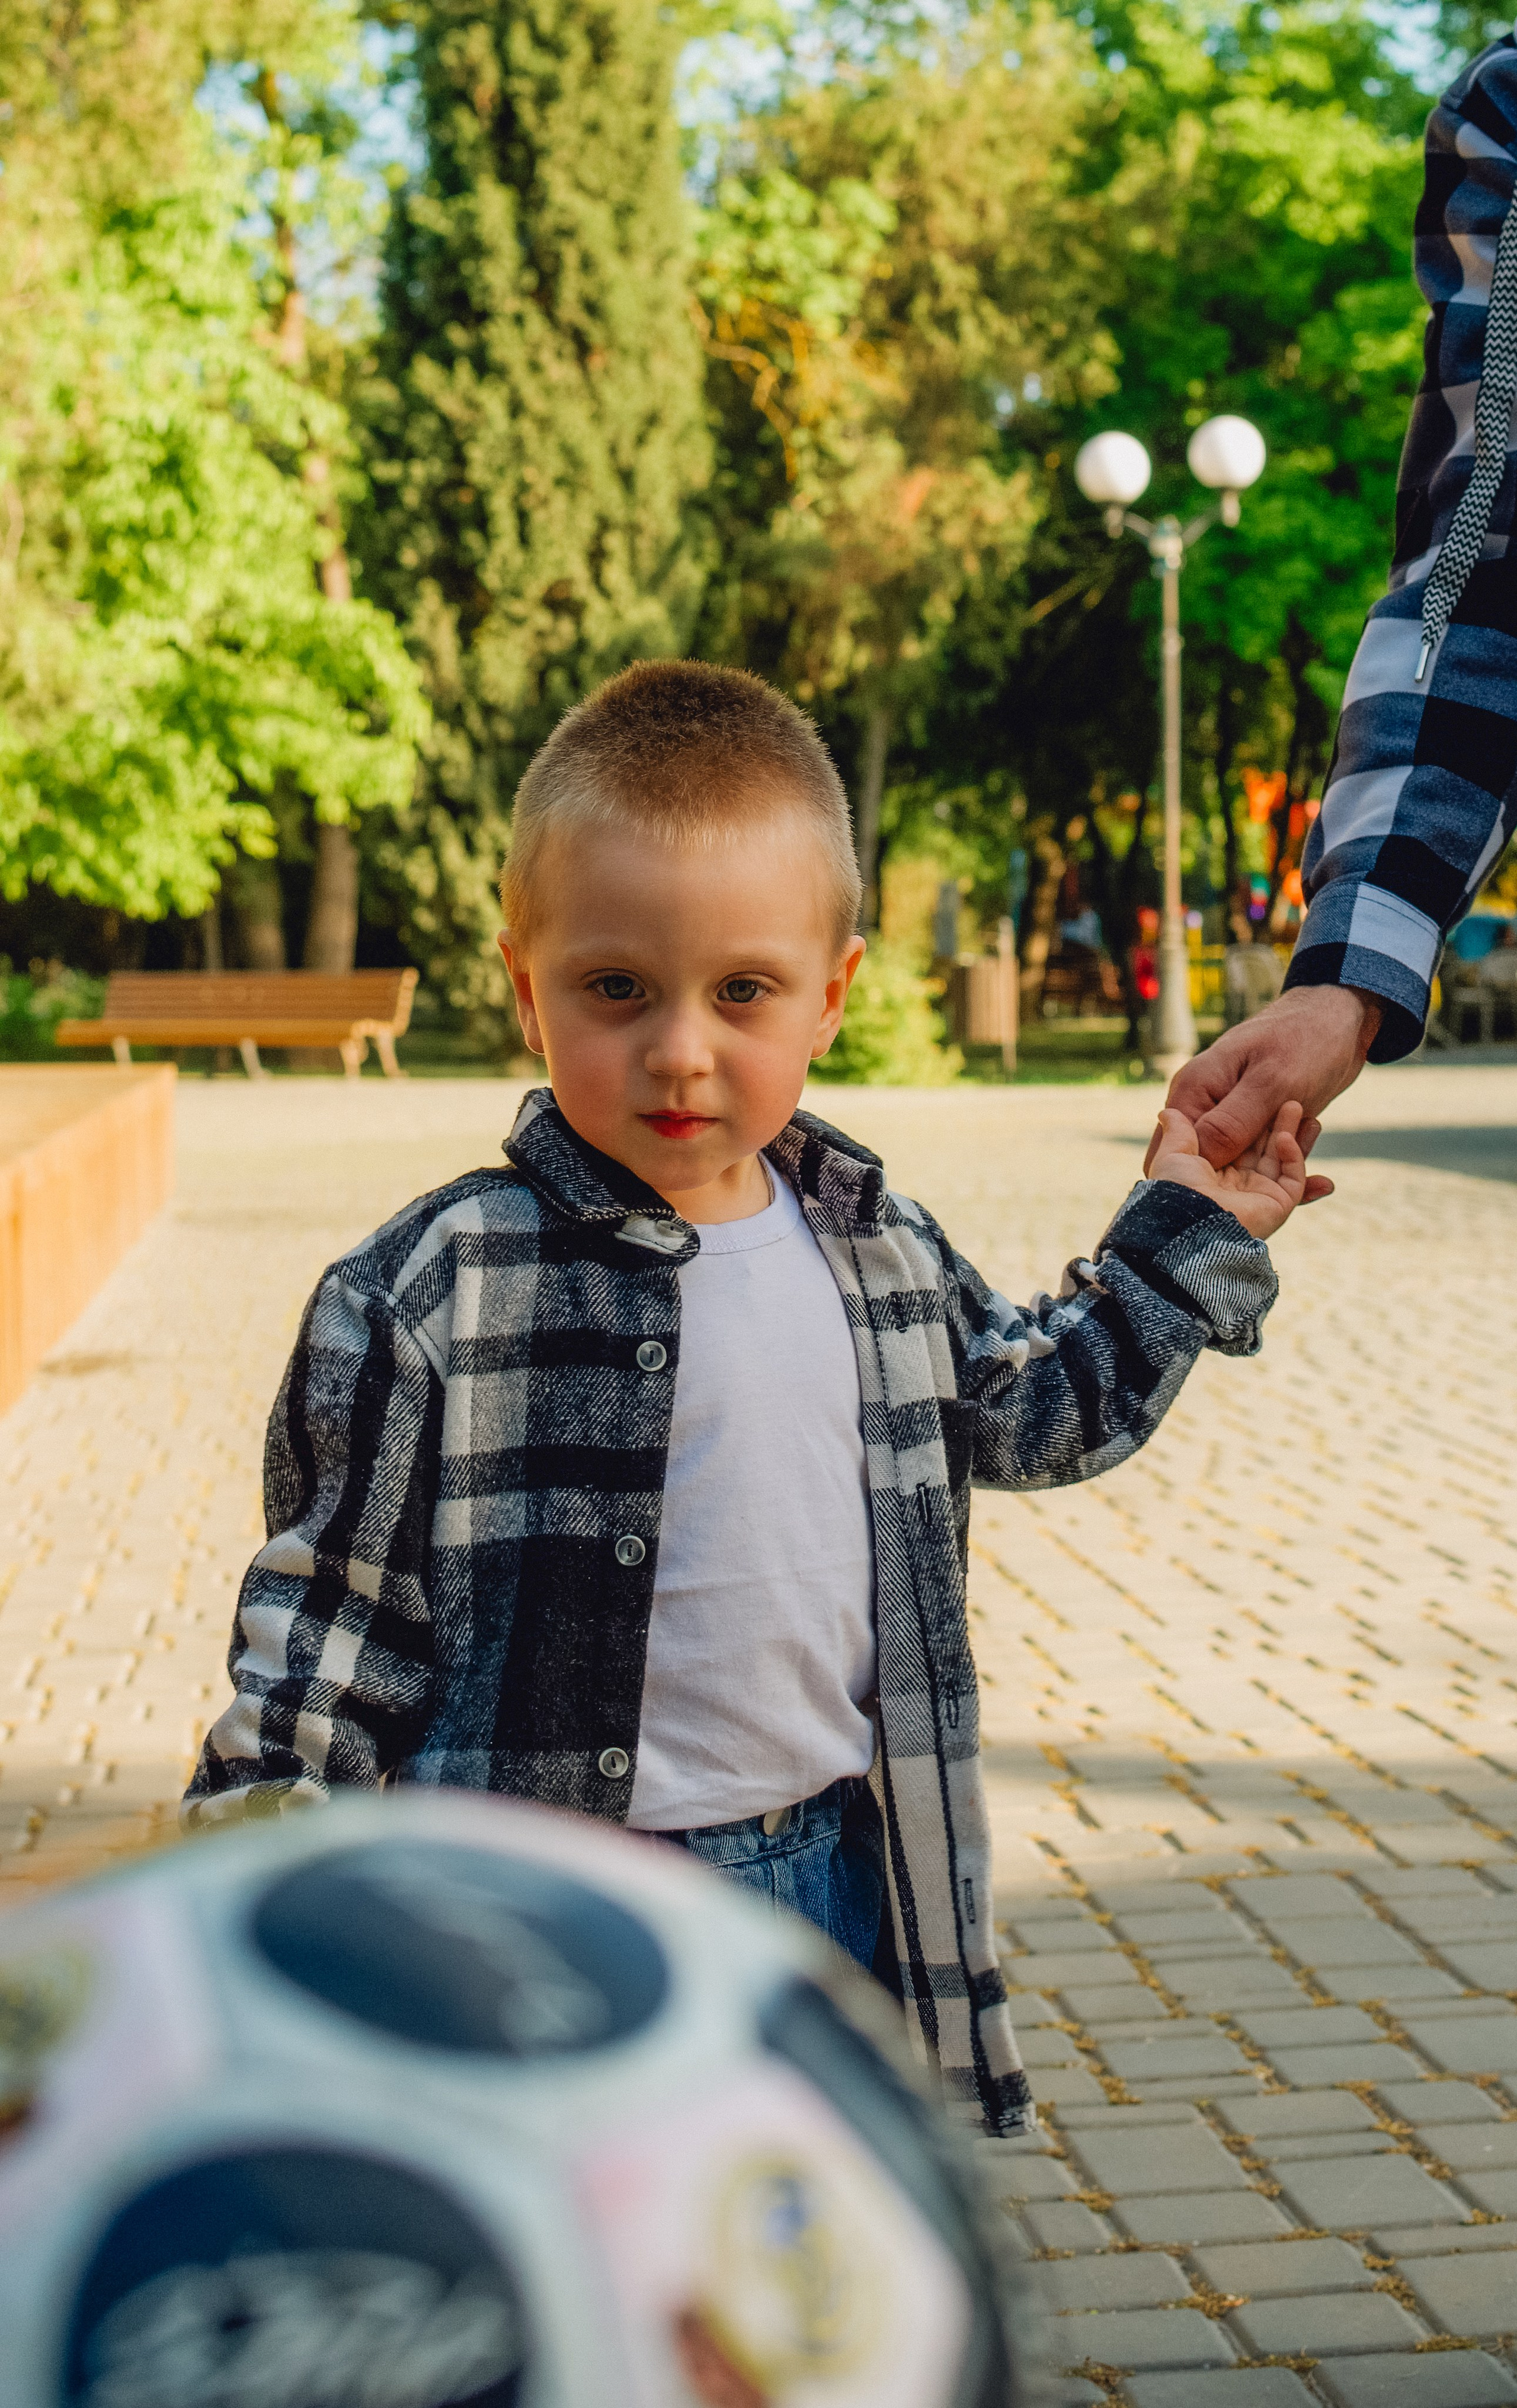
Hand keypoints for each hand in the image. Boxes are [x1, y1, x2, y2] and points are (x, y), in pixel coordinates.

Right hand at [1143, 986, 1380, 1183]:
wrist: (1340, 1019)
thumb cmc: (1305, 1040)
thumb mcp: (1271, 1083)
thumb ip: (1232, 1123)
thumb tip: (1195, 1161)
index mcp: (1194, 1090)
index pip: (1171, 1152)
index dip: (1197, 1183)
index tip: (1238, 1199)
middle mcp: (1204, 1106)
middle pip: (1205, 1165)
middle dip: (1242, 1186)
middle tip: (1290, 1191)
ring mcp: (1229, 1116)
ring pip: (1237, 1167)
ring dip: (1274, 1179)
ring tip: (1319, 1180)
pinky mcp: (1254, 1124)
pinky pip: (1261, 1160)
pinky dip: (1286, 1172)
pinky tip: (1321, 1180)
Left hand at [1147, 1101, 1319, 1239]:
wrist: (1189, 1224)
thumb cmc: (1176, 1189)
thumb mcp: (1173, 1154)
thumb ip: (1179, 1131)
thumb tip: (1166, 1112)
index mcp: (1213, 1173)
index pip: (1238, 1140)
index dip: (1250, 1117)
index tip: (1260, 1094)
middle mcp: (1237, 1185)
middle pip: (1264, 1147)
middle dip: (1277, 1123)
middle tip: (1289, 1096)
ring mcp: (1258, 1196)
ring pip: (1281, 1158)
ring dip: (1291, 1133)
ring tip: (1298, 1105)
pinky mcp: (1275, 1207)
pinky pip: (1292, 1179)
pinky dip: (1292, 1157)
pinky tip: (1285, 1137)